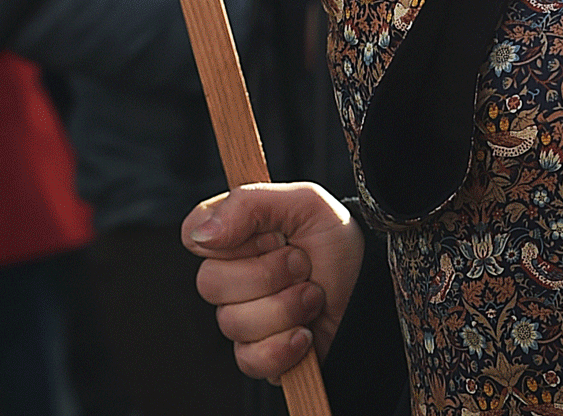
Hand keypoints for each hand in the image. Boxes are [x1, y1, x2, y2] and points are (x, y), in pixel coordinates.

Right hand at [183, 182, 364, 381]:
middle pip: (210, 283)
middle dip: (270, 273)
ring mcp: (241, 318)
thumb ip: (251, 204)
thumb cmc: (337, 244)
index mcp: (236, 236)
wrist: (369, 291)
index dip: (231, 237)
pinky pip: (250, 359)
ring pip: (233, 322)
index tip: (271, 234)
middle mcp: (231, 277)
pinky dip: (286, 344)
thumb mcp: (306, 204)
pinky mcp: (257, 355)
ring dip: (287, 307)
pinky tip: (305, 331)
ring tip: (313, 295)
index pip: (193, 234)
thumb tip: (201, 234)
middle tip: (303, 264)